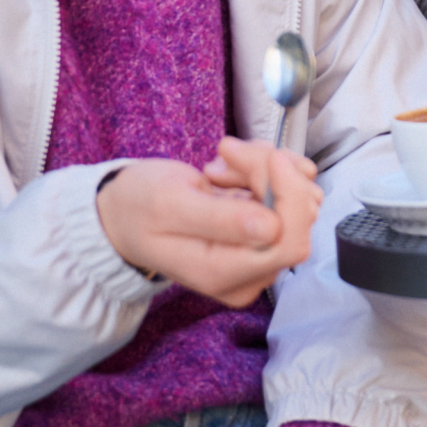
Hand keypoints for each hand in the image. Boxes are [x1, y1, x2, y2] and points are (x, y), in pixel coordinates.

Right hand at [94, 140, 320, 306]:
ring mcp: (261, 255)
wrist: (127, 213)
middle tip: (226, 152)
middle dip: (271, 172)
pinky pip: (293, 195)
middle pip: (298, 217)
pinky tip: (237, 166)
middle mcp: (249, 273)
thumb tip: (271, 228)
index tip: (264, 156)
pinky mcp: (267, 234)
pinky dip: (271, 170)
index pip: (289, 241)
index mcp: (222, 274)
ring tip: (223, 161)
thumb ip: (218, 219)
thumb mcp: (168, 204)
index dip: (288, 193)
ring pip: (299, 200)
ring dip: (268, 168)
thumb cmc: (138, 207)